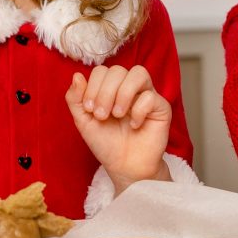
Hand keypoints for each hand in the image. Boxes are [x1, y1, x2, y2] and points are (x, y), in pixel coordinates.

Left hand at [66, 65, 171, 194]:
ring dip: (123, 94)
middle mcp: (129, 87)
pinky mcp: (161, 107)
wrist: (125, 167)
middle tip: (101, 115)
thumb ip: (75, 99)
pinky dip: (138, 111)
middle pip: (118, 70)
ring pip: (138, 73)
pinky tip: (134, 125)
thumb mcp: (84, 121)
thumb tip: (76, 76)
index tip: (89, 109)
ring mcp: (147, 94)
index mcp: (111, 88)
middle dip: (105, 92)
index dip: (93, 86)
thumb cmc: (106, 143)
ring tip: (117, 115)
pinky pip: (150, 96)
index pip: (102, 70)